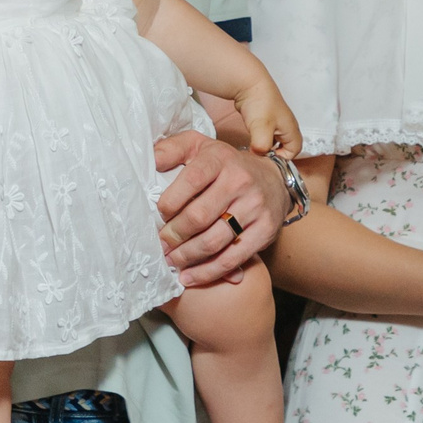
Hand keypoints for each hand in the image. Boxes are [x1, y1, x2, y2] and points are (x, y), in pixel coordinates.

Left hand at [154, 131, 283, 286]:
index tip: (158, 216)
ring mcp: (255, 208)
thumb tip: (149, 161)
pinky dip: (207, 272)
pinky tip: (189, 276)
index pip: (191, 180)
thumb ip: (172, 150)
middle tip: (161, 244)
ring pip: (214, 241)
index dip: (169, 202)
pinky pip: (232, 258)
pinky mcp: (265, 231)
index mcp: (220, 159)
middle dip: (174, 235)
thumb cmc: (225, 165)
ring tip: (171, 259)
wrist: (273, 179)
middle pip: (199, 216)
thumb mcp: (200, 146)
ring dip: (187, 256)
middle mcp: (240, 181)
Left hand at [233, 78, 300, 158]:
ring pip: (273, 142)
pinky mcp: (265, 120)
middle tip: (258, 153)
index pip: (294, 152)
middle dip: (272, 153)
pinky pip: (265, 135)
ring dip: (264, 145)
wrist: (248, 84)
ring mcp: (276, 123)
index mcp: (291, 130)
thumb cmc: (260, 103)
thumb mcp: (261, 128)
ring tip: (253, 144)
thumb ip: (262, 146)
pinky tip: (250, 136)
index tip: (266, 157)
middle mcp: (286, 127)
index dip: (281, 158)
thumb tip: (258, 154)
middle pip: (284, 148)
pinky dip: (258, 139)